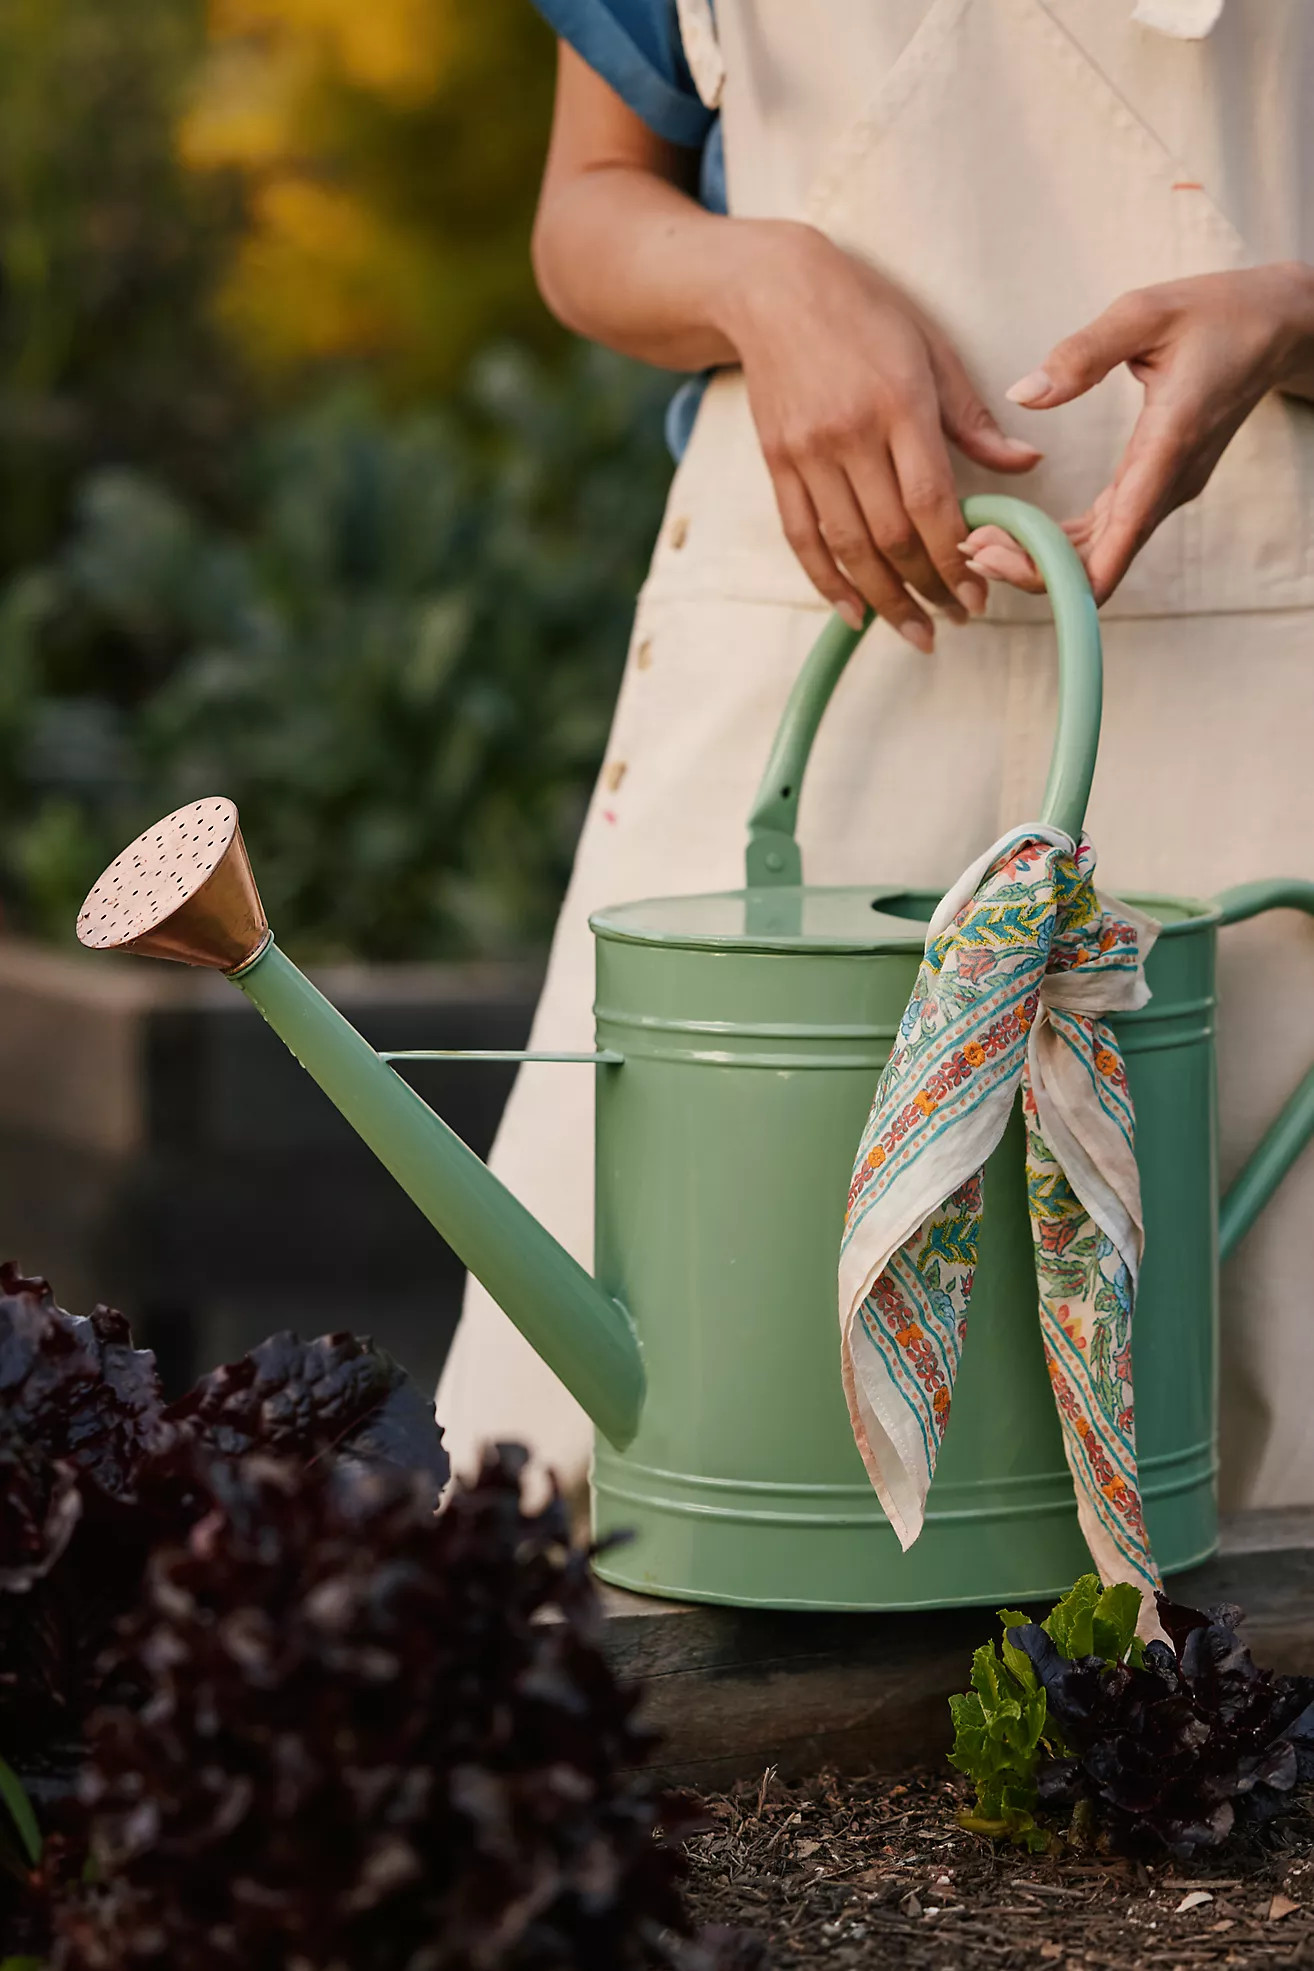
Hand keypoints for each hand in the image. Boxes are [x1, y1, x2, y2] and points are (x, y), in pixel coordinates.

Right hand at [721, 224, 1041, 647]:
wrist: (774, 290)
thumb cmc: (866, 314)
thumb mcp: (932, 351)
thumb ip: (975, 418)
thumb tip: (1027, 466)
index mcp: (899, 404)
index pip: (930, 503)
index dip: (955, 560)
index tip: (978, 593)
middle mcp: (849, 434)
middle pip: (890, 536)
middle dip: (927, 589)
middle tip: (957, 619)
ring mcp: (807, 453)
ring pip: (847, 547)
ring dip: (884, 600)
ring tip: (915, 631)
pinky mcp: (776, 463)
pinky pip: (801, 537)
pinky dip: (827, 583)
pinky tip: (854, 614)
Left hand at [961, 265, 1313, 603]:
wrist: (1277, 325)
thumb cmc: (1217, 312)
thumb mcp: (1146, 312)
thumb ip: (1083, 353)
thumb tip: (1023, 393)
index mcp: (1166, 448)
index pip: (1113, 548)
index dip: (1051, 572)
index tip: (996, 555)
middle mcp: (1167, 485)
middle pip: (1096, 567)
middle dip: (1029, 568)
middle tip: (967, 546)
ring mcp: (1163, 491)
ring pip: (1098, 556)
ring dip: (1039, 559)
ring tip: (978, 540)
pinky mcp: (1155, 486)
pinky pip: (1105, 533)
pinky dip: (1059, 541)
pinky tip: (1014, 529)